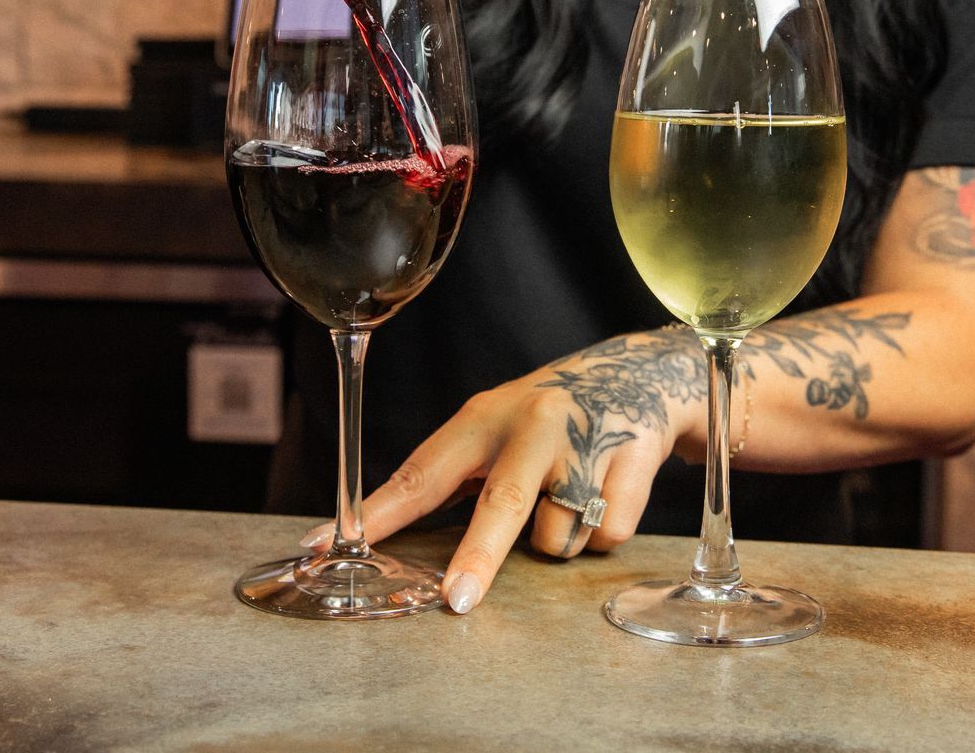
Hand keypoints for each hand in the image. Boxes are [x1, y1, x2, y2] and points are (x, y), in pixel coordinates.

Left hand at [331, 329, 709, 614]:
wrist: (639, 376)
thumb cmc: (549, 415)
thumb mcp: (496, 425)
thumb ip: (458, 473)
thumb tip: (402, 534)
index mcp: (484, 418)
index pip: (423, 472)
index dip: (381, 513)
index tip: (335, 543)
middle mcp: (532, 426)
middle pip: (503, 501)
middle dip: (478, 555)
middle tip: (457, 599)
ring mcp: (585, 443)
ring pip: (558, 534)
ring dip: (557, 541)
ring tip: (568, 502)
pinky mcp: (632, 460)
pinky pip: (607, 536)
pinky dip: (601, 534)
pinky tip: (604, 497)